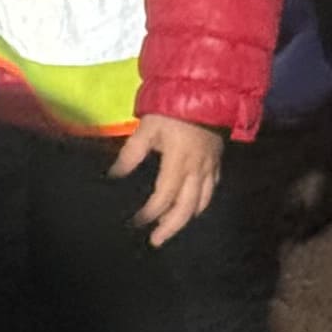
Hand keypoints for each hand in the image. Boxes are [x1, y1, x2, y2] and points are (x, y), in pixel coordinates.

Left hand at [112, 115, 221, 247]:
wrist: (208, 90)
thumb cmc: (173, 108)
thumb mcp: (148, 126)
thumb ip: (132, 152)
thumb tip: (114, 175)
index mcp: (179, 162)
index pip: (164, 197)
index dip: (150, 213)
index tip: (136, 223)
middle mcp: (197, 169)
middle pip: (187, 207)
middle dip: (171, 227)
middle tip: (156, 241)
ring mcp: (210, 166)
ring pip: (202, 202)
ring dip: (187, 219)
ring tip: (171, 228)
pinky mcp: (217, 161)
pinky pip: (212, 190)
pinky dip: (201, 203)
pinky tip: (193, 207)